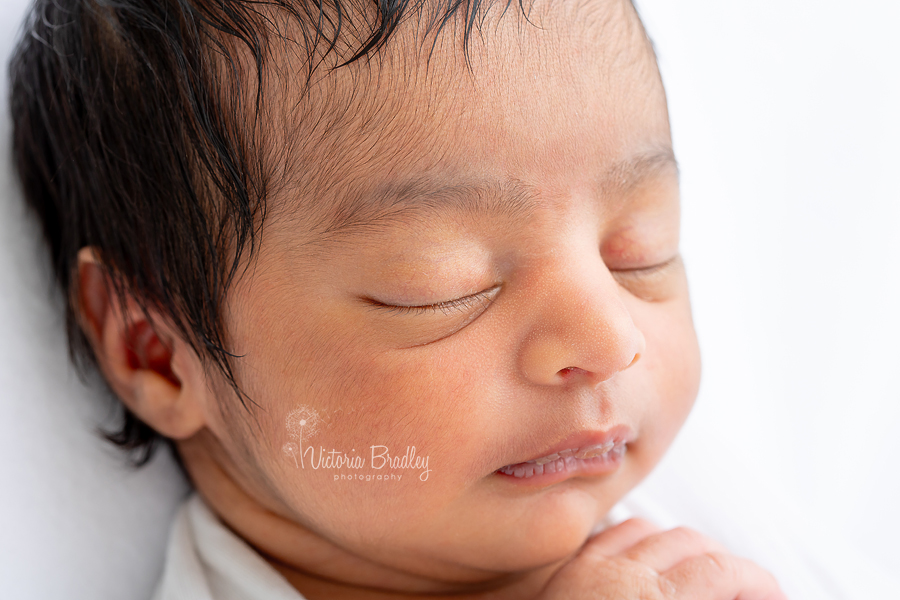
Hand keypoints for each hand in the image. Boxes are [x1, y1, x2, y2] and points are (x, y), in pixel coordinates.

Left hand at [537, 518, 787, 599]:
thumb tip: (727, 598)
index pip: (722, 571)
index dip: (757, 580)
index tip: (774, 595)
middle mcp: (620, 578)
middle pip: (689, 543)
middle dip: (725, 561)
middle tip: (745, 588)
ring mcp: (588, 572)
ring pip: (648, 530)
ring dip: (680, 545)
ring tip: (700, 570)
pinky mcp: (564, 577)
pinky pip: (607, 537)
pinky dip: (635, 540)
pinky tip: (643, 559)